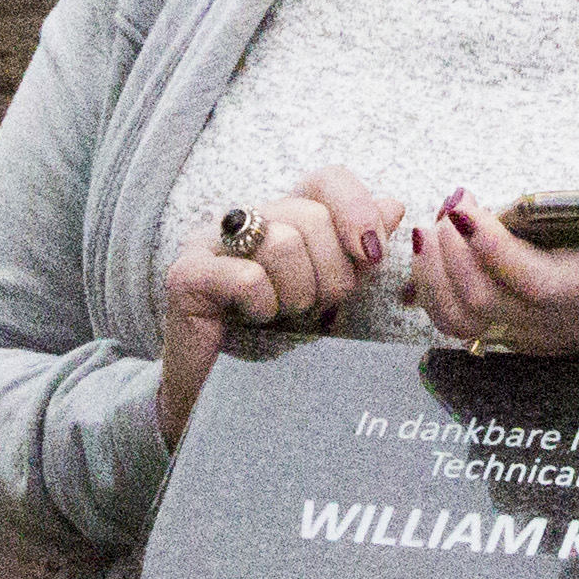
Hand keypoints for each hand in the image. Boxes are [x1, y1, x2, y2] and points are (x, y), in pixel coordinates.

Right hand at [159, 166, 403, 444]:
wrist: (219, 399)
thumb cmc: (278, 340)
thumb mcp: (331, 290)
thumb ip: (358, 247)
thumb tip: (393, 205)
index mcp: (281, 215)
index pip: (328, 179)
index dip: (358, 211)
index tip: (372, 256)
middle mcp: (244, 217)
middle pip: (312, 216)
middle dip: (330, 273)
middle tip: (315, 306)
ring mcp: (209, 241)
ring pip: (283, 244)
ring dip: (297, 293)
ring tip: (283, 313)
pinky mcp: (185, 275)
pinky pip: (248, 277)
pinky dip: (264, 306)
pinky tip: (254, 319)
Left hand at [404, 118, 578, 356]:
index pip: (535, 282)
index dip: (491, 248)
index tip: (463, 205)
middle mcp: (563, 321)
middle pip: (485, 303)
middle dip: (453, 251)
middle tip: (451, 203)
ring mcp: (537, 337)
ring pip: (463, 322)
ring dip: (435, 273)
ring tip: (435, 225)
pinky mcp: (519, 337)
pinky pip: (463, 326)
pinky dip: (436, 289)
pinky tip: (438, 249)